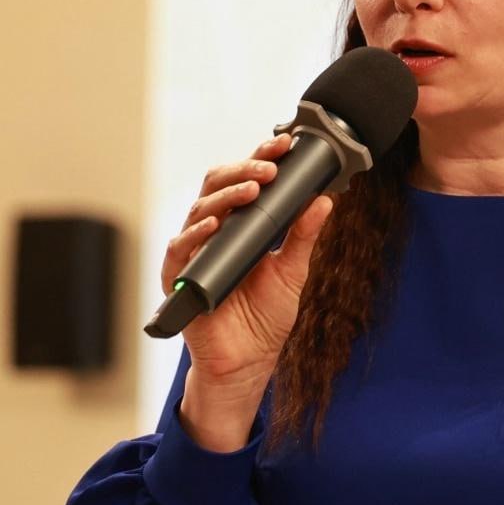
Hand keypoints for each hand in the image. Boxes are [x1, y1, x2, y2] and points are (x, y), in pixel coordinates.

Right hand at [162, 133, 334, 387]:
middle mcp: (215, 230)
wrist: (248, 361)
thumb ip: (304, 236)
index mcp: (242, 224)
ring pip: (201, 208)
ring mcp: (196, 251)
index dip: (262, 157)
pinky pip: (181, 247)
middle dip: (244, 168)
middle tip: (269, 166)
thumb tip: (325, 200)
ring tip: (251, 188)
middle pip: (219, 184)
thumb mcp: (294, 271)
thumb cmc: (265, 316)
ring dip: (227, 195)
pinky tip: (215, 223)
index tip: (284, 143)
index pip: (247, 179)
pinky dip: (196, 232)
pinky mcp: (179, 275)